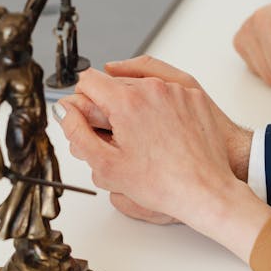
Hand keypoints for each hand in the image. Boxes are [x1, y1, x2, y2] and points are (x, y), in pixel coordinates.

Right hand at [60, 56, 252, 224]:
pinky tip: (163, 134)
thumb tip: (64, 111)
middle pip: (115, 84)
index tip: (89, 118)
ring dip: (135, 106)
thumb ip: (77, 132)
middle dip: (109, 106)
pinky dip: (161, 107)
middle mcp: (152, 88)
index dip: (82, 100)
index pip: (88, 80)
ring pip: (142, 87)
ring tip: (143, 139)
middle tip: (116, 137)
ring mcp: (176, 90)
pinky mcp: (194, 96)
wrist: (206, 190)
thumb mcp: (106, 165)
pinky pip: (167, 92)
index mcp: (126, 101)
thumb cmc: (161, 183)